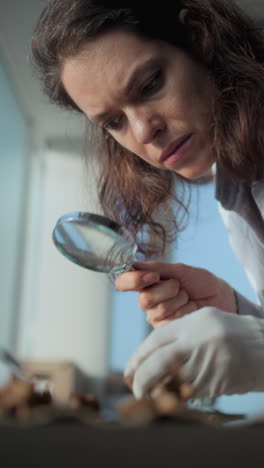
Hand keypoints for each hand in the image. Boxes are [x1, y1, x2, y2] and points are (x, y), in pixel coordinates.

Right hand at [115, 261, 236, 327]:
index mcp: (147, 282)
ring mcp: (156, 317)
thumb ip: (158, 268)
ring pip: (159, 310)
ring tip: (188, 299)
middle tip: (181, 287)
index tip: (153, 276)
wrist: (221, 298)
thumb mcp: (180, 270)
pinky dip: (185, 311)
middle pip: (144, 299)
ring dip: (179, 300)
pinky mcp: (167, 330)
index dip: (132, 280)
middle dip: (168, 290)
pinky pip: (170, 321)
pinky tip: (191, 310)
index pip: (124, 282)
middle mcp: (148, 301)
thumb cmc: (201, 282)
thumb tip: (135, 265)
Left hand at [124, 307, 263, 398]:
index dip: (138, 357)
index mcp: (193, 323)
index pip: (155, 340)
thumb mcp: (205, 321)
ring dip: (158, 391)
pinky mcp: (215, 382)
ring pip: (171, 381)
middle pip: (158, 362)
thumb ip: (179, 334)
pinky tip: (174, 395)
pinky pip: (188, 393)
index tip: (130, 370)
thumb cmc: (232, 334)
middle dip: (141, 378)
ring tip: (152, 394)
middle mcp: (198, 341)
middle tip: (135, 388)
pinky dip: (177, 396)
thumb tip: (152, 353)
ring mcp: (207, 362)